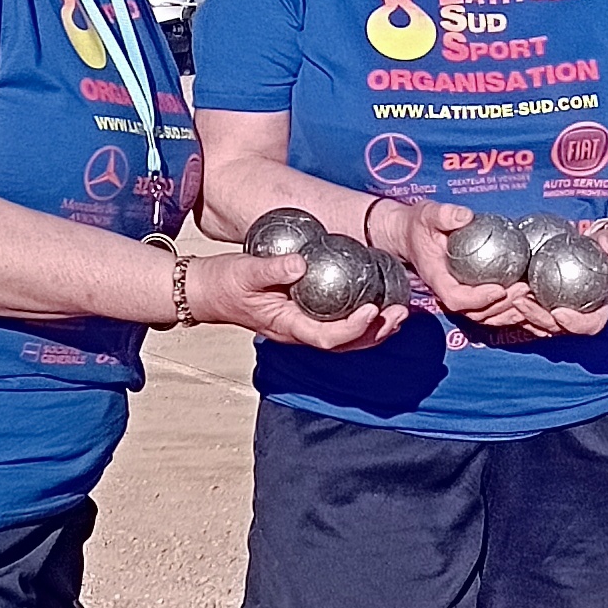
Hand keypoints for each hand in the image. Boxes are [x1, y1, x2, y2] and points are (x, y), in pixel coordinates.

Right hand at [183, 249, 403, 348]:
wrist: (208, 291)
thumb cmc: (225, 282)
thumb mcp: (244, 270)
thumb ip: (273, 268)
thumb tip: (301, 262)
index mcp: (287, 326)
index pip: (327, 337)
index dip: (353, 328)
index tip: (373, 309)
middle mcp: (299, 332)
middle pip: (345, 344)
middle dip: (376, 332)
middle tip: (400, 313)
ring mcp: (303, 327)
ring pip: (346, 339)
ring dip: (375, 329)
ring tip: (399, 311)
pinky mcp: (305, 316)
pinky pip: (338, 323)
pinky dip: (362, 318)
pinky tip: (378, 302)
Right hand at [377, 197, 532, 330]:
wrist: (411, 235)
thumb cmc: (419, 225)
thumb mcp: (427, 214)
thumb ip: (443, 215)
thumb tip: (465, 216)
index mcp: (436, 277)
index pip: (455, 298)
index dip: (478, 298)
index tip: (499, 288)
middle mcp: (448, 292)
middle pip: (476, 312)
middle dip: (502, 305)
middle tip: (525, 287)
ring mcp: (460, 296)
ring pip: (486, 316)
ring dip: (510, 311)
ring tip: (531, 295)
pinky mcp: (471, 294)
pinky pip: (491, 309)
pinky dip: (510, 310)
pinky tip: (529, 301)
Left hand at [500, 218, 607, 339]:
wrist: (602, 250)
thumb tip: (605, 243)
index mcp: (599, 311)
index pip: (588, 325)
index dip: (574, 324)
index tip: (559, 312)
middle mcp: (577, 317)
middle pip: (556, 328)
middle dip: (536, 318)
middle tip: (521, 300)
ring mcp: (558, 313)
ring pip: (536, 322)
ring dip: (519, 313)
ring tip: (505, 294)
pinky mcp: (542, 305)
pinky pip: (527, 309)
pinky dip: (513, 302)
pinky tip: (500, 286)